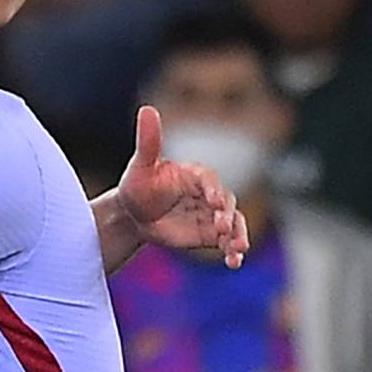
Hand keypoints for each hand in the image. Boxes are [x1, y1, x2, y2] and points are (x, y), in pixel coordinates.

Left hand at [117, 106, 249, 268]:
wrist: (133, 215)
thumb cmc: (137, 186)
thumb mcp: (141, 165)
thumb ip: (149, 140)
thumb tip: (147, 109)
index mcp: (194, 174)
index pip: (209, 180)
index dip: (212, 190)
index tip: (213, 201)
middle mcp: (208, 194)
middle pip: (227, 203)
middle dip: (227, 216)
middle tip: (222, 228)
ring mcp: (212, 215)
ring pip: (234, 224)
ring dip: (239, 236)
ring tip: (237, 249)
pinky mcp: (211, 234)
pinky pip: (228, 243)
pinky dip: (233, 252)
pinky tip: (234, 262)